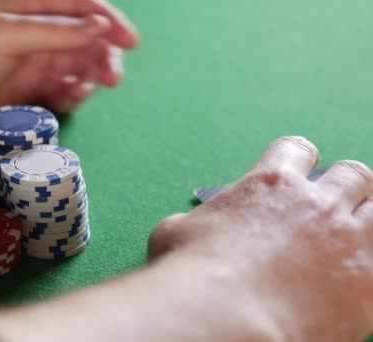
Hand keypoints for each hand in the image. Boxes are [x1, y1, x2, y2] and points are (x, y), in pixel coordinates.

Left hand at [0, 0, 138, 132]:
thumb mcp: (6, 36)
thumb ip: (56, 32)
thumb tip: (101, 25)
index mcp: (28, 6)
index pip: (80, 5)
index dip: (109, 21)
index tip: (131, 43)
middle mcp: (33, 32)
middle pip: (84, 39)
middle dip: (102, 56)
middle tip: (111, 80)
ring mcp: (29, 62)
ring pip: (75, 67)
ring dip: (87, 79)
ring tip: (80, 94)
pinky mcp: (23, 91)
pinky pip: (58, 91)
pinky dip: (68, 97)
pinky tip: (64, 102)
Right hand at [149, 136, 372, 340]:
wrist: (221, 315)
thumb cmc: (190, 272)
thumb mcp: (176, 231)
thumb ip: (198, 221)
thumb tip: (191, 229)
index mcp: (270, 183)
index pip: (299, 149)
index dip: (299, 160)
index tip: (297, 176)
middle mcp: (316, 204)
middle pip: (354, 174)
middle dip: (346, 186)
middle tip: (333, 208)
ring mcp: (348, 242)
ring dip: (367, 220)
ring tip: (352, 239)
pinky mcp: (367, 285)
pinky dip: (368, 268)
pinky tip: (353, 280)